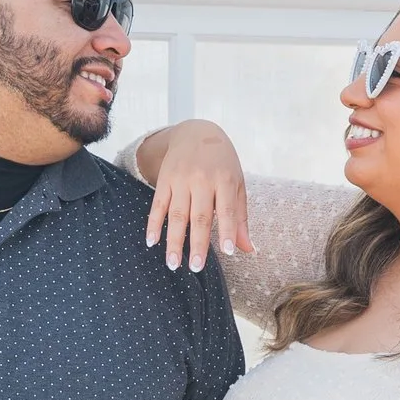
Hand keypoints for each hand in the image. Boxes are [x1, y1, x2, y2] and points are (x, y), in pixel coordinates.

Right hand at [141, 119, 252, 274]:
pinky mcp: (164, 180)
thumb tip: (246, 249)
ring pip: (177, 214)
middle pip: (199, 216)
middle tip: (196, 267)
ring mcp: (181, 179)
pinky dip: (154, 224)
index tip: (229, 252)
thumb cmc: (222, 163)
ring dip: (174, 240)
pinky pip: (158, 205)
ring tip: (173, 264)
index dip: (227, 230)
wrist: (196, 131)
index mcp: (225, 179)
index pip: (227, 209)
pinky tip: (152, 242)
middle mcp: (202, 179)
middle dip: (197, 243)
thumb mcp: (237, 183)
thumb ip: (240, 217)